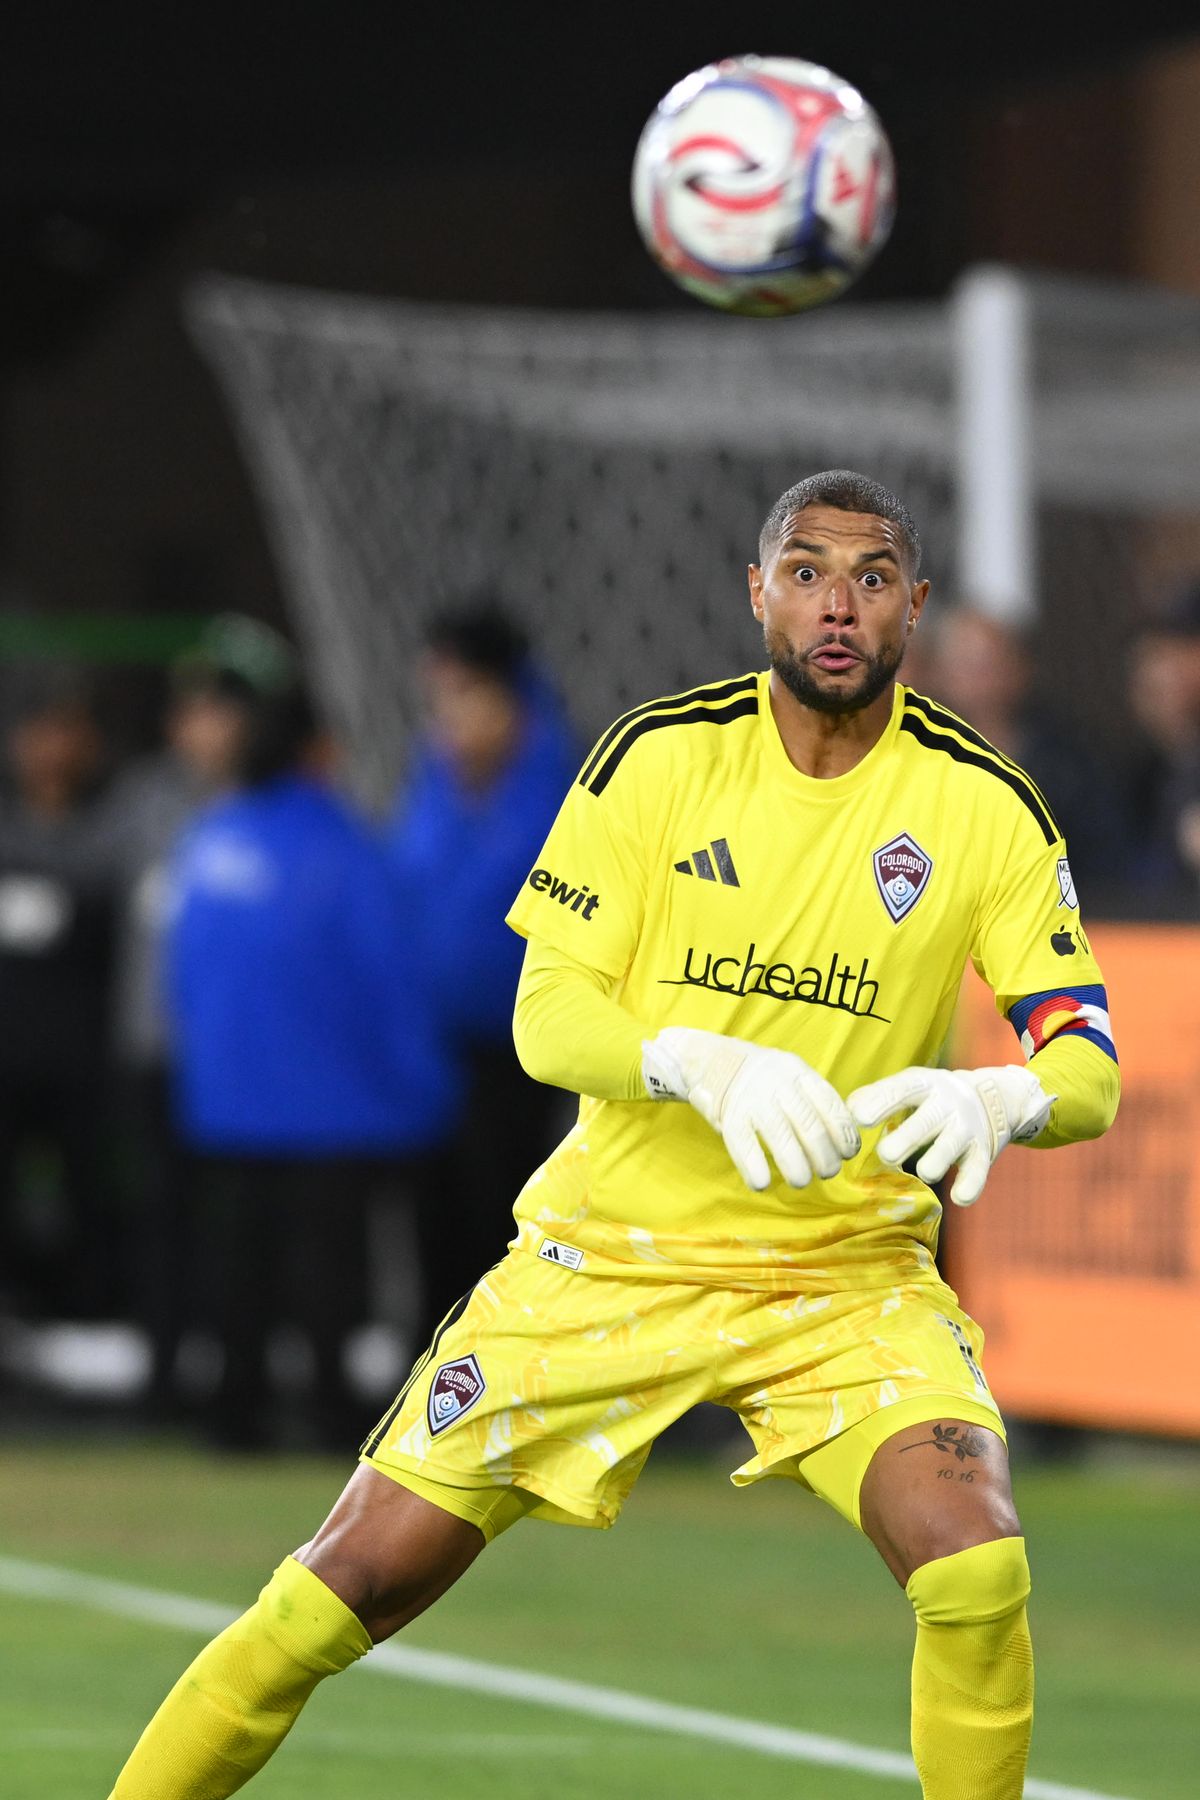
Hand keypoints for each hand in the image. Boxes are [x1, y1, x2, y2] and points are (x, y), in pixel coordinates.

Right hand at [642, 1026, 859, 1191]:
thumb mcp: (792, 1076)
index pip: (831, 1106)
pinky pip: (745, 1148)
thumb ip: (815, 1100)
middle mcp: (777, 1083)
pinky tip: (763, 1184)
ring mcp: (751, 1099)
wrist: (712, 1063)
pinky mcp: (728, 1117)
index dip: (844, 1135)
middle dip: (825, 1158)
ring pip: (782, 1139)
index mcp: (798, 1072)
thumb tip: (845, 1140)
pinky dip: (756, 1170)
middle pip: (810, 1126)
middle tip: (827, 1172)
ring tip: (801, 1181)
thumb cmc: (762, 1080)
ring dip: (797, 1169)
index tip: (847, 1154)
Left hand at [848, 1064, 1053, 1206]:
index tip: (859, 1119)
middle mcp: (947, 1104)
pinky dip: (968, 1188)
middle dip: (903, 1142)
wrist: (990, 1101)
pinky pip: (976, 1174)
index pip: (901, 1091)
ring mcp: (966, 1128)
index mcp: (923, 1084)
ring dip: (932, 1165)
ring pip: (947, 1150)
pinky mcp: (982, 1153)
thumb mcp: (907, 1086)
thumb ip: (875, 1096)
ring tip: (924, 1171)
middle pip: (924, 1123)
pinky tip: (957, 1197)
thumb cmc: (929, 1098)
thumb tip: (847, 1110)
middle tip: (886, 1155)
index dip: (879, 1104)